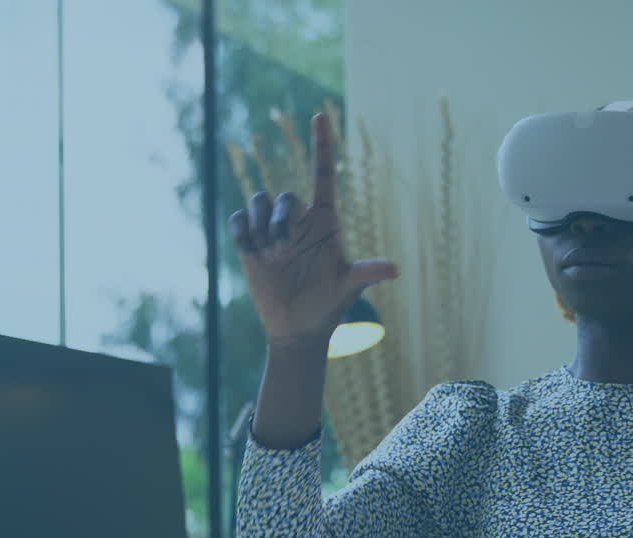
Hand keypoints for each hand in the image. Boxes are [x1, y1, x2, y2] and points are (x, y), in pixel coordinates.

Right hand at [229, 113, 398, 346]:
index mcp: (325, 220)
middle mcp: (298, 219)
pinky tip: (253, 253)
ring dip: (261, 228)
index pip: (323, 173)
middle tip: (284, 251)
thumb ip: (367, 273)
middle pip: (284, 195)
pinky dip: (242, 233)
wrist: (298, 329)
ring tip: (272, 256)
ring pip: (257, 201)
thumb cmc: (328, 306)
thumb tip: (395, 270)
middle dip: (281, 220)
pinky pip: (237, 220)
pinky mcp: (249, 241)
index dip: (322, 144)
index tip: (321, 115)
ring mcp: (272, 230)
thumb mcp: (349, 287)